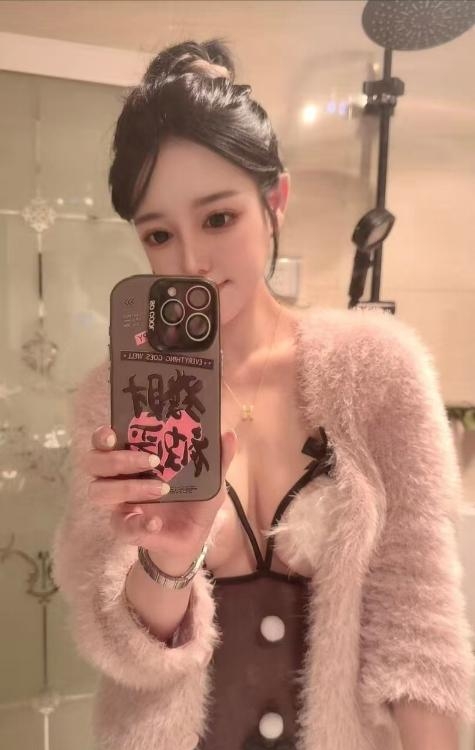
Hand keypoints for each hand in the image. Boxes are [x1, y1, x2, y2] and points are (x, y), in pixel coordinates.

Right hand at [85, 426, 237, 569]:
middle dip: (118, 459)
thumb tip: (228, 433)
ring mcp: (118, 503)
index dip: (102, 435)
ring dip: (128, 488)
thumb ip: (218, 458)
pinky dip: (138, 524)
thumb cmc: (194, 501)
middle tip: (152, 460)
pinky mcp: (124, 528)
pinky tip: (156, 523)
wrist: (191, 539)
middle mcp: (118, 478)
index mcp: (134, 458)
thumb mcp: (210, 480)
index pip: (104, 441)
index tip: (114, 433)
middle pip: (94, 463)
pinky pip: (120, 525)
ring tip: (160, 489)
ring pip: (98, 491)